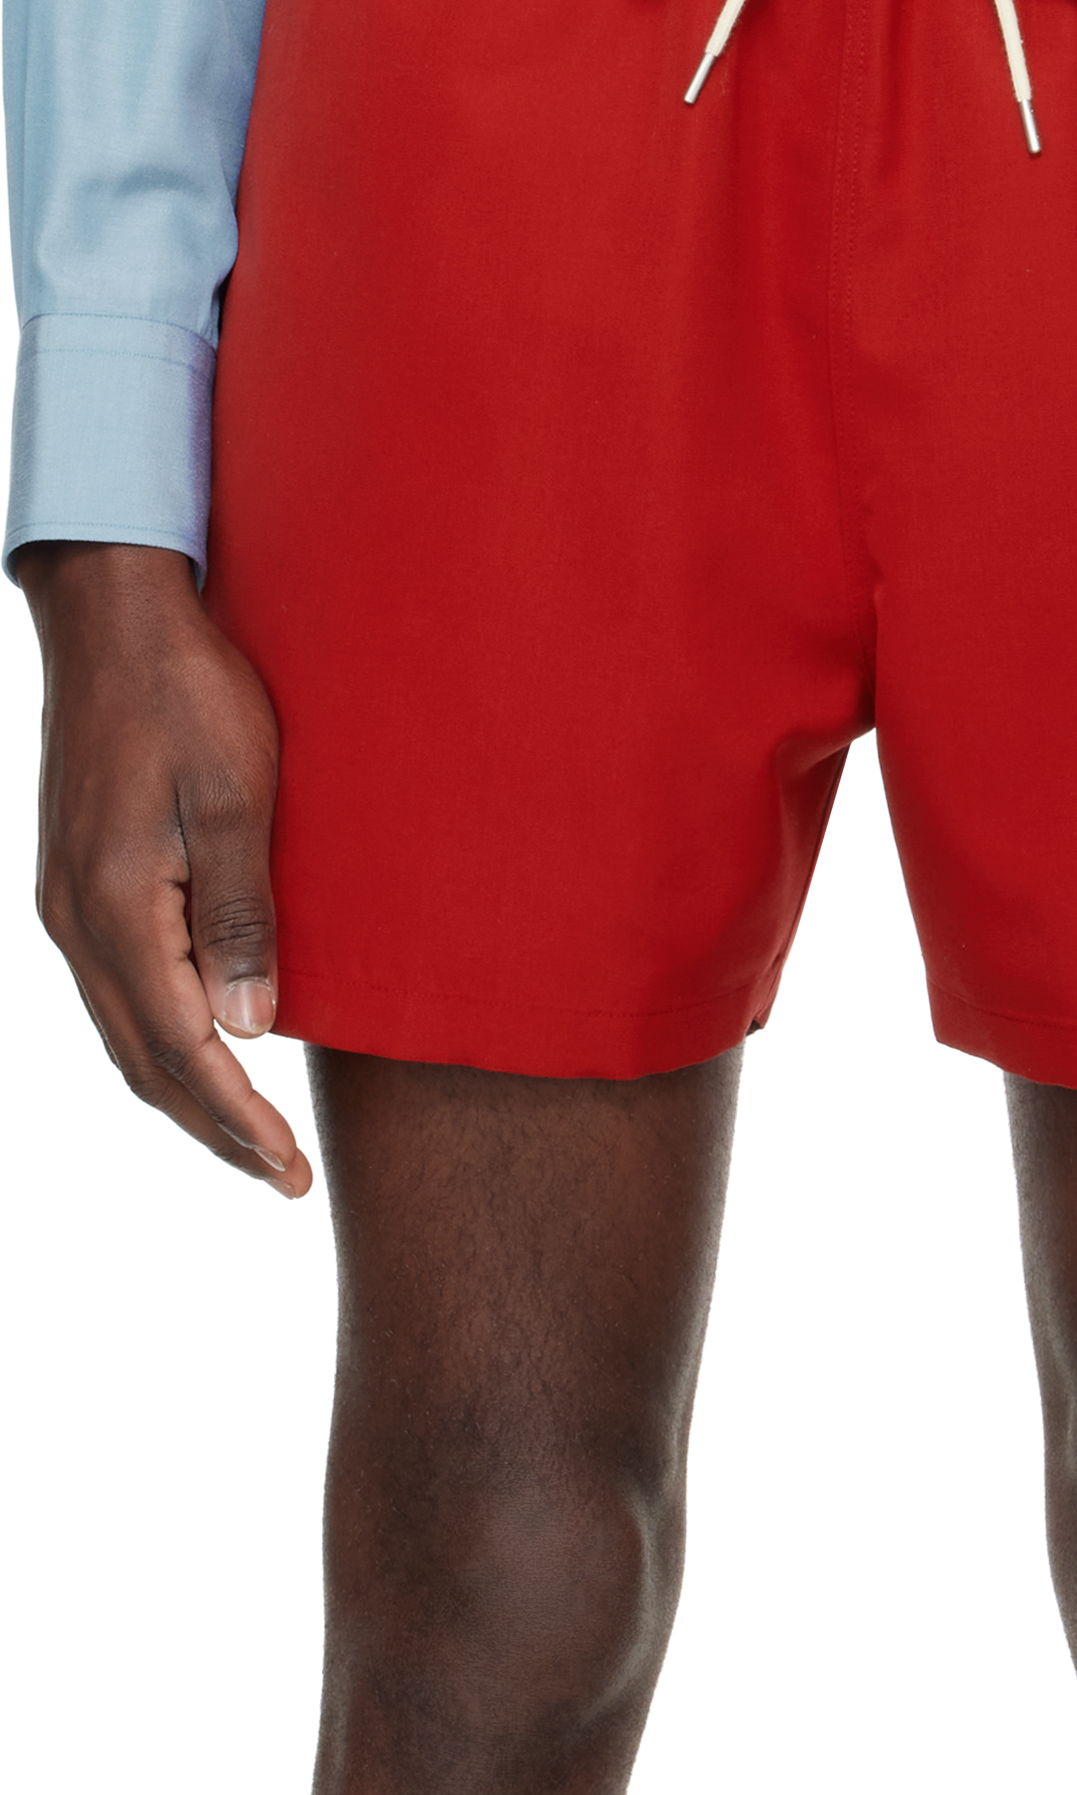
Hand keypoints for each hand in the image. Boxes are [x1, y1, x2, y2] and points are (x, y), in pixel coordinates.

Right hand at [17, 538, 309, 1194]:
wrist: (112, 614)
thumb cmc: (187, 692)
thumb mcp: (235, 797)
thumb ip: (241, 914)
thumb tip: (250, 1027)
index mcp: (115, 908)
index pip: (182, 1050)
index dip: (239, 1119)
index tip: (291, 1169)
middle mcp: (76, 920)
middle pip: (144, 1063)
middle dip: (215, 1131)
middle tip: (285, 1180)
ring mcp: (68, 905)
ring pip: (124, 1036)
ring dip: (186, 1097)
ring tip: (251, 1142)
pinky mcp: (77, 884)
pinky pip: (116, 995)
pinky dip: (160, 1045)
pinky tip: (202, 1056)